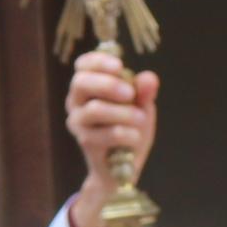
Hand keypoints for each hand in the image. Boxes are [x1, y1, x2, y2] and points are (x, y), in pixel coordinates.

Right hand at [64, 46, 157, 226]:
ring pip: (95, 109)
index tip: (120, 65)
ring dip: (123, 112)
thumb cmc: (131, 128)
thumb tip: (149, 78)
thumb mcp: (142, 106)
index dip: (99, 61)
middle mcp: (77, 102)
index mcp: (88, 86)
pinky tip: (136, 137)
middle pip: (81, 82)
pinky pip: (107, 134)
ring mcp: (78, 123)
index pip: (83, 65)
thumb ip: (145, 92)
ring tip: (140, 119)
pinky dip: (127, 133)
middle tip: (130, 93)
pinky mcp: (86, 143)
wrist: (126, 165)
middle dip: (108, 84)